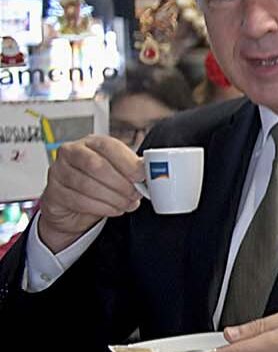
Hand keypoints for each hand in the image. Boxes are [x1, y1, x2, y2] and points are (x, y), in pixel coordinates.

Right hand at [37, 136, 146, 252]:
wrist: (72, 205)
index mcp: (91, 142)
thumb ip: (131, 169)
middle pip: (96, 165)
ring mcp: (58, 171)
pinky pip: (78, 200)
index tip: (142, 175)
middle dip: (120, 183)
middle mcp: (71, 153)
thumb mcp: (116, 171)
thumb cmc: (98, 182)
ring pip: (87, 185)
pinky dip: (101, 207)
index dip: (127, 162)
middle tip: (135, 194)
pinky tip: (114, 209)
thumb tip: (150, 172)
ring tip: (127, 203)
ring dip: (112, 197)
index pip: (108, 146)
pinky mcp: (52, 192)